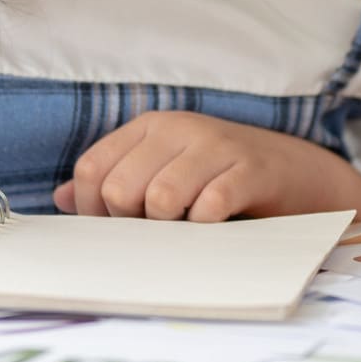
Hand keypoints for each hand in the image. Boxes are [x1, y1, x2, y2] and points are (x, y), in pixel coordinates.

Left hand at [53, 111, 360, 221]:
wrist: (300, 176)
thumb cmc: (222, 179)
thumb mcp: (167, 172)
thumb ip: (117, 181)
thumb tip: (60, 198)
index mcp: (150, 126)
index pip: (91, 169)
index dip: (90, 211)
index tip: (113, 232)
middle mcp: (179, 128)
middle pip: (120, 188)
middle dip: (130, 224)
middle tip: (156, 234)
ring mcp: (216, 145)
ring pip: (159, 198)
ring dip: (168, 228)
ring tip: (186, 230)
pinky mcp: (250, 169)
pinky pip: (209, 206)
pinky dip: (204, 228)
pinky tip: (214, 228)